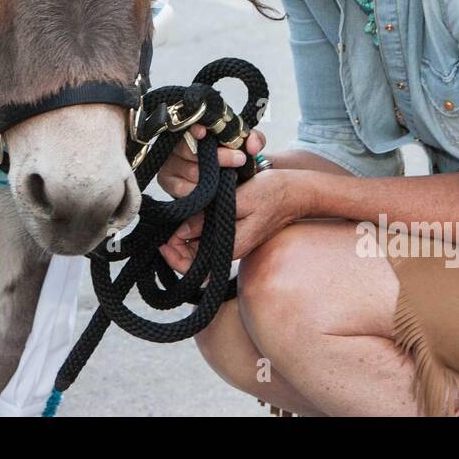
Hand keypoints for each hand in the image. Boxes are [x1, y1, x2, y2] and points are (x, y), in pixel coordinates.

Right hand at [156, 123, 265, 198]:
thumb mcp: (243, 143)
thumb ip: (252, 138)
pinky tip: (214, 191)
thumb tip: (252, 146)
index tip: (203, 133)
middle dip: (218, 156)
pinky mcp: (169, 182)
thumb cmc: (229, 155)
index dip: (193, 129)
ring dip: (213, 176)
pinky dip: (200, 191)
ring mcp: (170, 163)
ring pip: (190, 170)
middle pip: (188, 149)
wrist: (226, 177)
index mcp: (191, 129)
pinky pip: (183, 189)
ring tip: (233, 177)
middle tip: (239, 159)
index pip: (186, 124)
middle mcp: (176, 144)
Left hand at [159, 168, 303, 272]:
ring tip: (171, 226)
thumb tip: (182, 231)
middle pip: (196, 261)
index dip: (176, 256)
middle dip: (176, 250)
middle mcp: (232, 249)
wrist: (295, 192)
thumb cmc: (270, 193)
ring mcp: (234, 242)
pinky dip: (195, 235)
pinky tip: (188, 222)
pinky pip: (210, 240)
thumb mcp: (239, 200)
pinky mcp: (236, 234)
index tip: (164, 240)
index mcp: (232, 246)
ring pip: (201, 251)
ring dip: (184, 242)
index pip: (196, 265)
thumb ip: (210, 217)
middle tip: (163, 233)